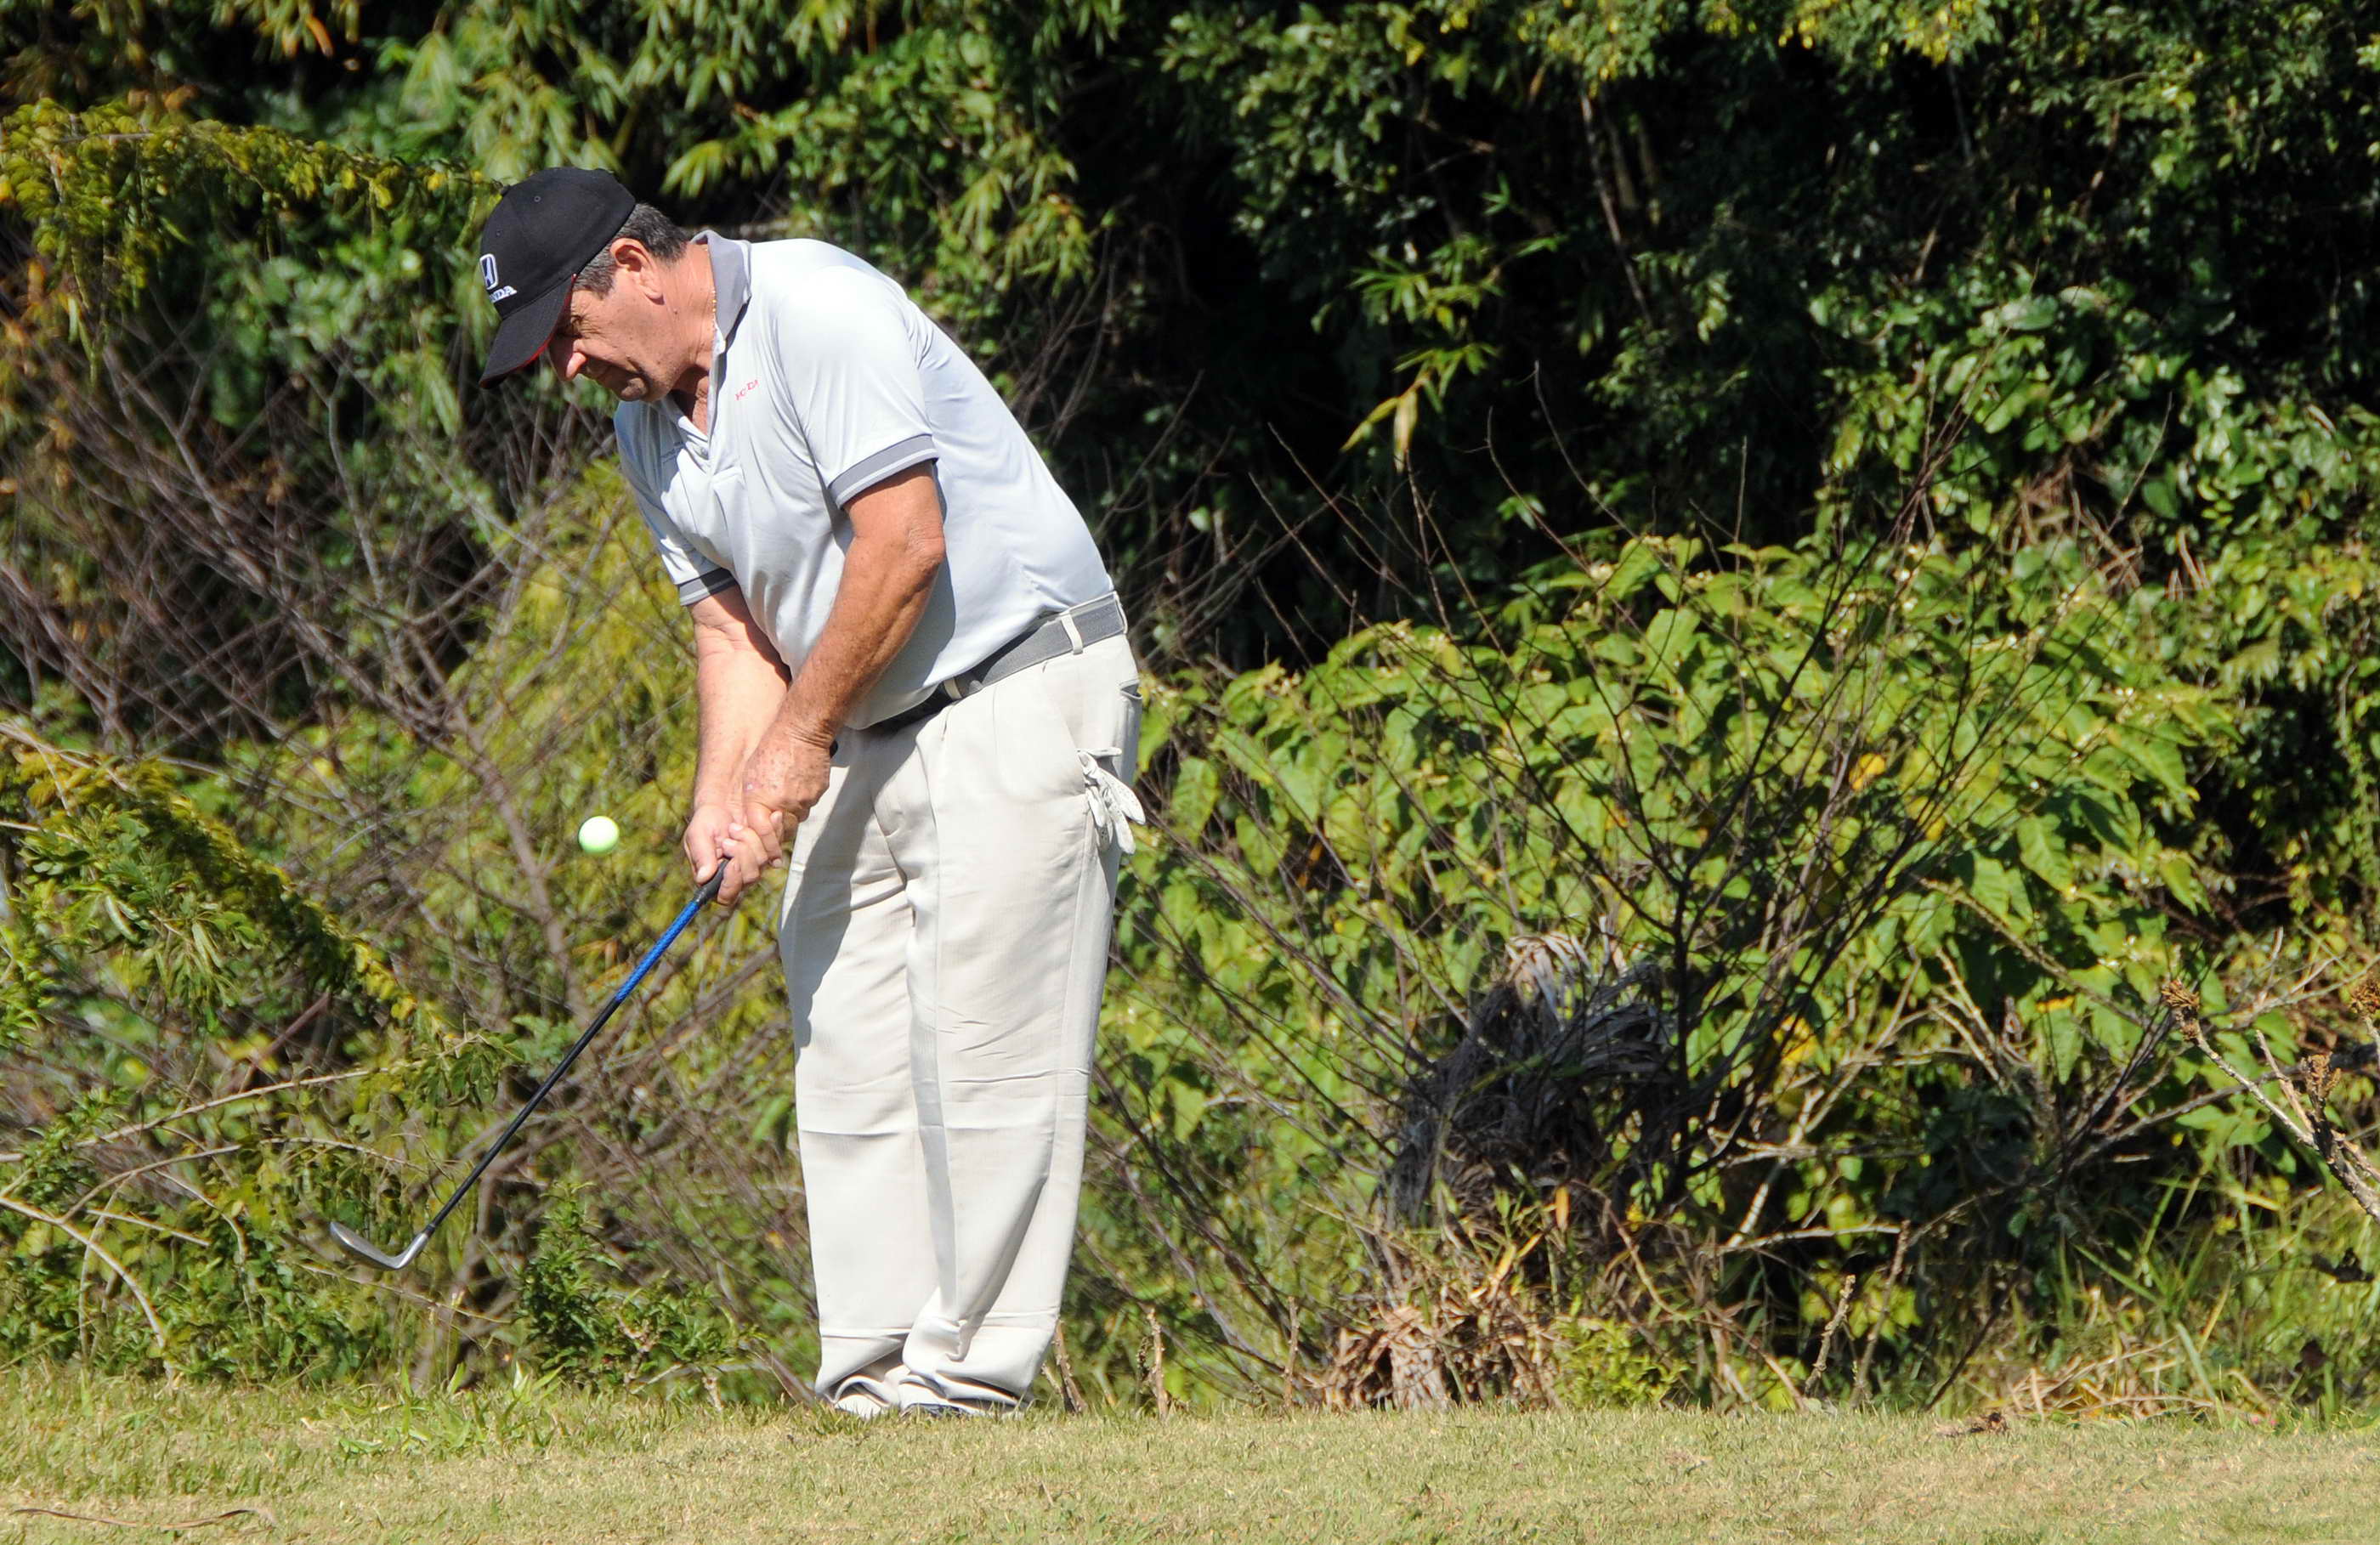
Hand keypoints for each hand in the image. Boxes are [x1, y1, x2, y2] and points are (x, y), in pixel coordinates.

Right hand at [682, 802, 762, 907]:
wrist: (724, 802)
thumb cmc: (706, 820)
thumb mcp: (698, 834)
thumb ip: (701, 855)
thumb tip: (703, 878)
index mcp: (714, 878)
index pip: (726, 896)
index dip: (732, 883)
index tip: (731, 863)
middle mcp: (736, 876)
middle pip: (749, 878)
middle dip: (741, 854)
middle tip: (729, 837)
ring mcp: (754, 864)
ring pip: (762, 862)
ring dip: (750, 840)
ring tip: (736, 827)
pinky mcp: (767, 851)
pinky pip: (775, 848)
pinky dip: (771, 831)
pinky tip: (765, 819)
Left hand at [731, 727, 834, 878]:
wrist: (802, 731)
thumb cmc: (771, 749)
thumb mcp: (751, 777)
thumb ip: (752, 803)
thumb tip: (755, 823)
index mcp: (763, 800)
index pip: (763, 834)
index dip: (763, 845)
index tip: (766, 855)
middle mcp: (785, 805)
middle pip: (782, 832)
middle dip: (776, 836)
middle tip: (773, 836)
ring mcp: (804, 800)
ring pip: (796, 819)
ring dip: (788, 817)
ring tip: (783, 803)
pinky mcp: (818, 793)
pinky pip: (807, 805)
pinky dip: (800, 802)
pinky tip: (796, 788)